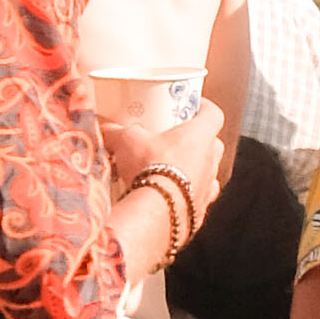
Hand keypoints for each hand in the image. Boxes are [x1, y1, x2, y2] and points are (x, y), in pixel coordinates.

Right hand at [113, 104, 231, 230]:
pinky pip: (196, 199)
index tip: (196, 106)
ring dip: (192, 170)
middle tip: (176, 140)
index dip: (205, 108)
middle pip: (212, 144)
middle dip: (196, 141)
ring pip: (206, 173)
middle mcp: (210, 160)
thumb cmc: (151, 169)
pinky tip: (169, 197)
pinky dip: (185, 196)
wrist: (156, 212)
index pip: (213, 114)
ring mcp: (208, 186)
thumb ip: (117, 132)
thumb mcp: (127, 141)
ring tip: (170, 171)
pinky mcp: (200, 210)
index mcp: (200, 135)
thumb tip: (106, 129)